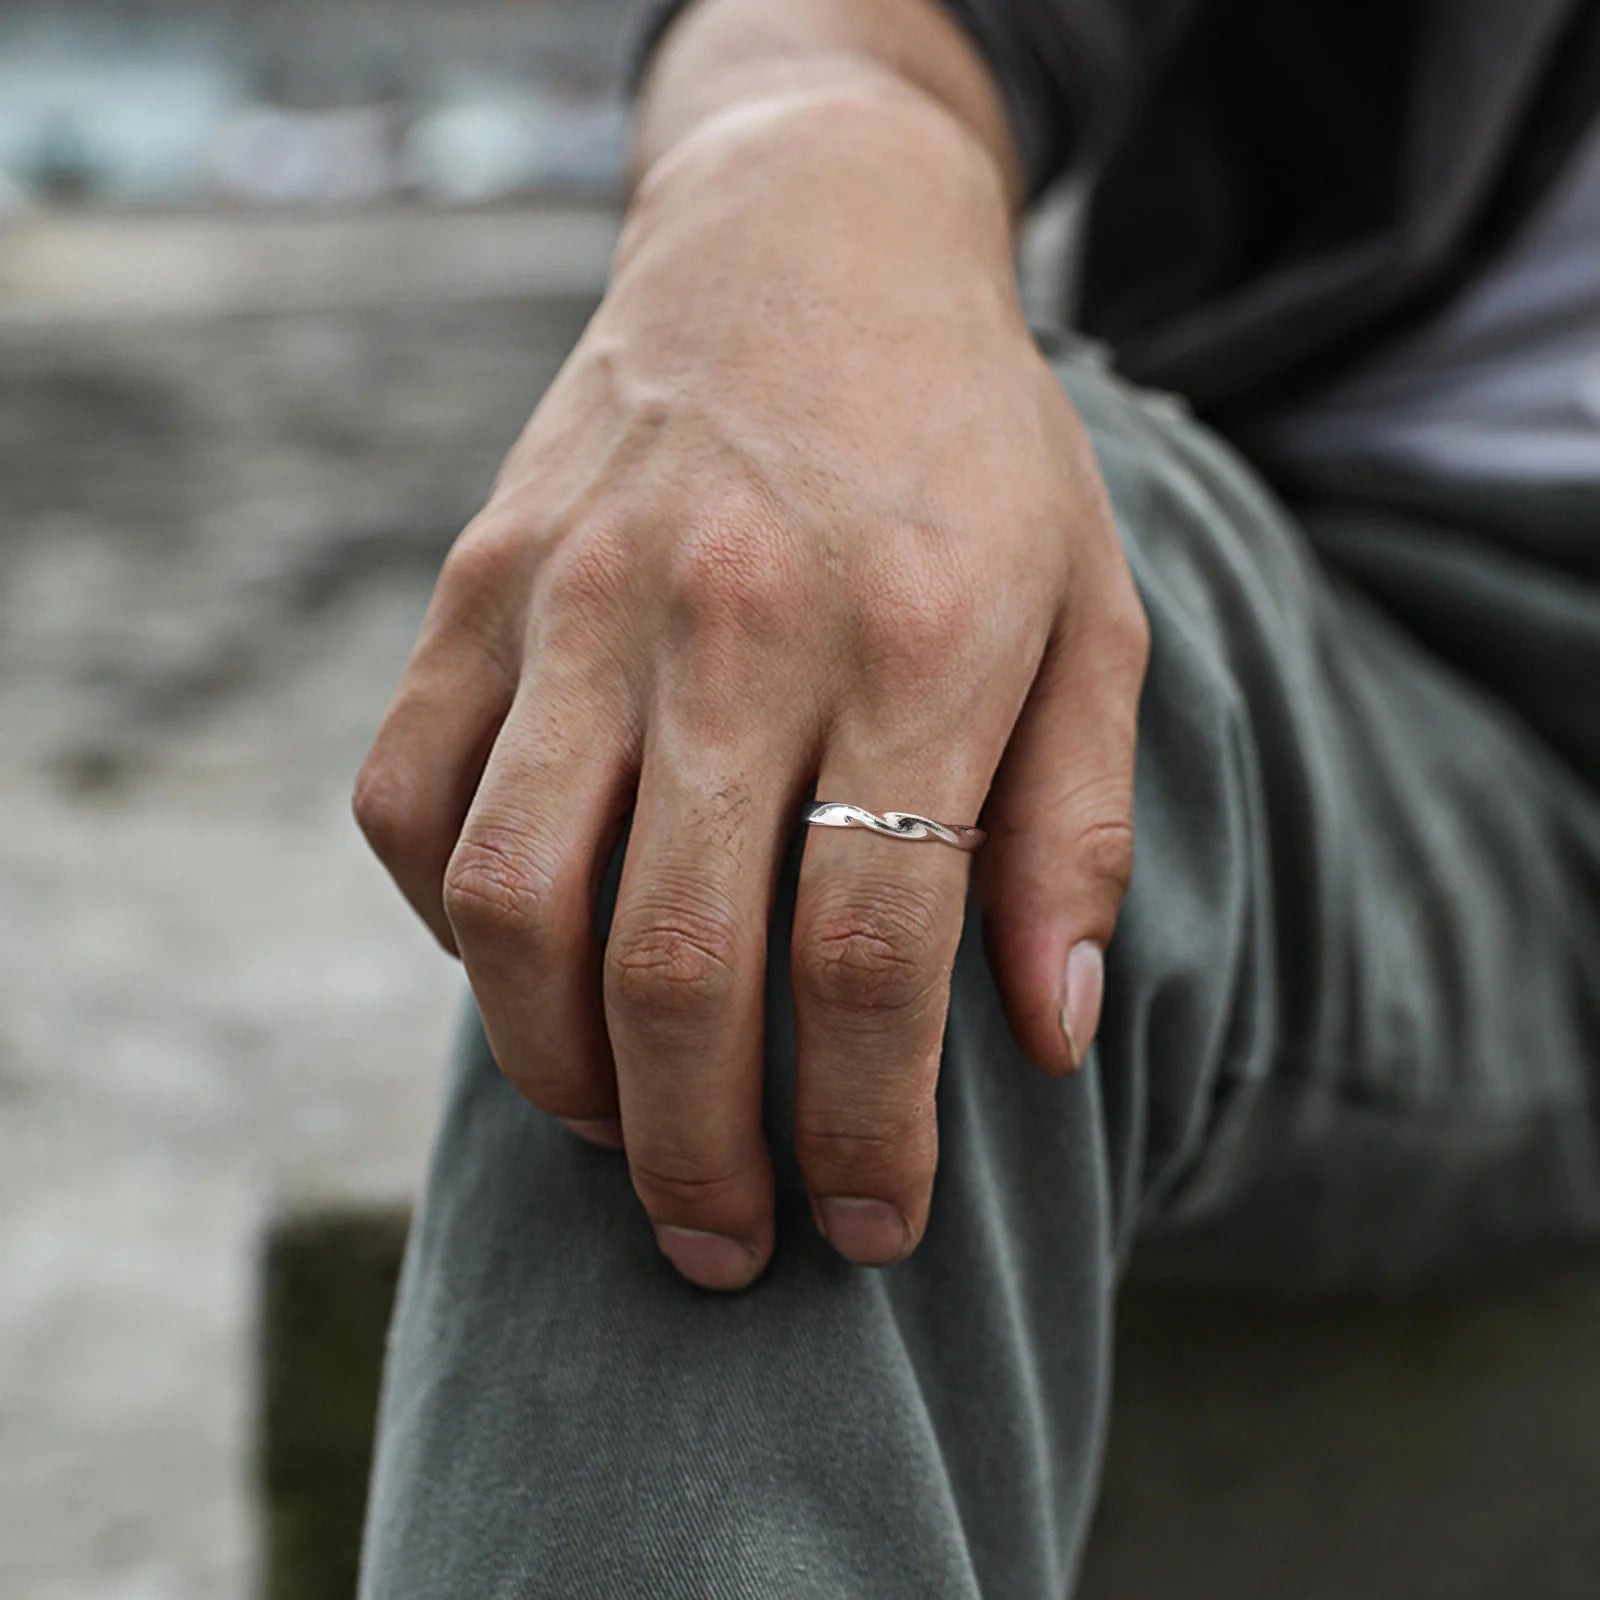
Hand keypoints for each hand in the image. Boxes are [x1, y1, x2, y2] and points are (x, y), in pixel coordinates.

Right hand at [354, 92, 1147, 1289]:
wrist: (810, 240)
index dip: (870, 1131)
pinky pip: (415, 803)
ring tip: (629, 1142)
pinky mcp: (476, 581)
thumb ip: (1074, 825)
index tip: (871, 1229)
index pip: (875, 948)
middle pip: (679, 964)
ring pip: (515, 906)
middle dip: (701, 1161)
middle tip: (732, 1251)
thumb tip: (1047, 1036)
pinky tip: (535, 968)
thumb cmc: (972, 449)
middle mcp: (729, 616)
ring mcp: (576, 594)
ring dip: (562, 1076)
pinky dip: (456, 930)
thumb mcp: (1094, 610)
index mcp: (918, 633)